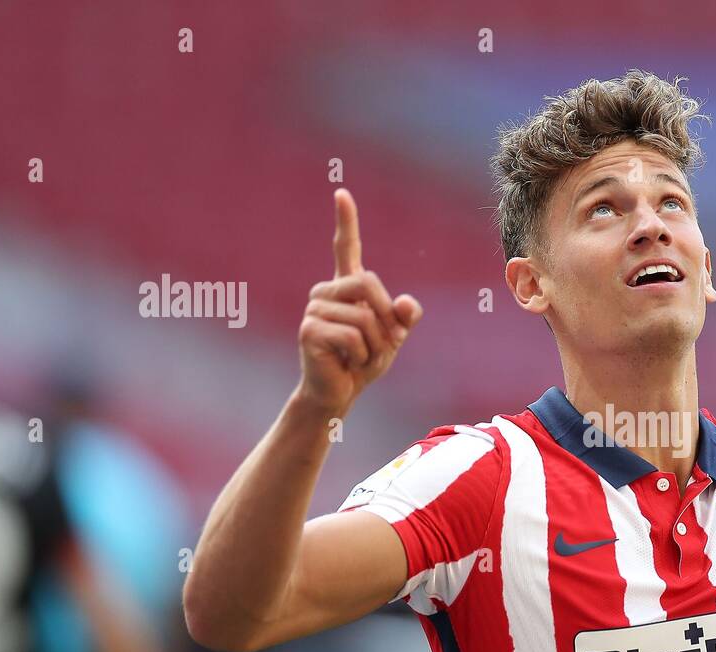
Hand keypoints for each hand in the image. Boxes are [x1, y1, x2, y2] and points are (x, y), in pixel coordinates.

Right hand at [297, 188, 422, 414]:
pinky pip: (354, 336)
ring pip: (365, 317)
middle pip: (370, 284)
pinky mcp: (309, 330)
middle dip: (387, 319)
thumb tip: (406, 304)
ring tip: (362, 358)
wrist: (339, 393)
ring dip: (376, 345)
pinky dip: (363, 356)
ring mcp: (314, 309)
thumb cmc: (364, 362)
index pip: (345, 248)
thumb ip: (404, 317)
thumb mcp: (393, 337)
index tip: (342, 193)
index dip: (345, 222)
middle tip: (382, 345)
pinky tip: (348, 363)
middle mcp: (326, 292)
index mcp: (345, 287)